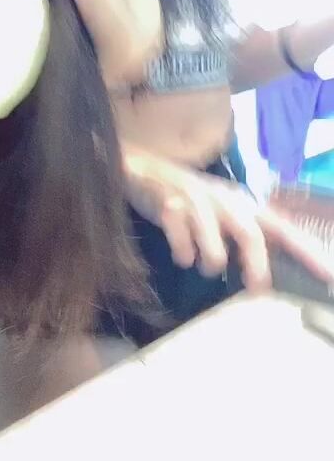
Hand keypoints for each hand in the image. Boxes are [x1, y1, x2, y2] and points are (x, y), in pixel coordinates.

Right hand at [123, 148, 333, 290]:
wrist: (146, 170)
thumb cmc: (193, 199)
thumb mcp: (225, 211)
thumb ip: (247, 235)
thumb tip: (270, 274)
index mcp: (244, 203)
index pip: (283, 229)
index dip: (306, 252)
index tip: (327, 277)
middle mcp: (224, 200)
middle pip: (250, 235)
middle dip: (256, 265)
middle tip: (256, 289)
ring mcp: (197, 203)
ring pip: (214, 247)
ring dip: (210, 263)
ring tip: (203, 264)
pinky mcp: (169, 207)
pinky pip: (182, 244)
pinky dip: (183, 255)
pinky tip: (181, 252)